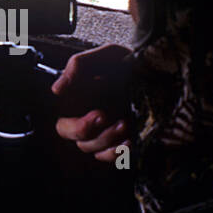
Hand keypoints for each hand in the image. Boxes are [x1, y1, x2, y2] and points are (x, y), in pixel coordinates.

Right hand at [51, 43, 132, 163]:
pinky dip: (120, 152)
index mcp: (78, 105)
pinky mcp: (122, 141)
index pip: (64, 127)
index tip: (98, 114)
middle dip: (96, 135)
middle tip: (111, 119)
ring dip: (110, 141)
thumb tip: (56, 89)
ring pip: (97, 151)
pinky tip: (131, 141)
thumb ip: (77, 66)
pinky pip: (113, 156)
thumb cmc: (127, 62)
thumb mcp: (105, 56)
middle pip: (81, 142)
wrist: (156, 69)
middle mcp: (90, 122)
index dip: (78, 127)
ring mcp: (106, 133)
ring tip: (126, 124)